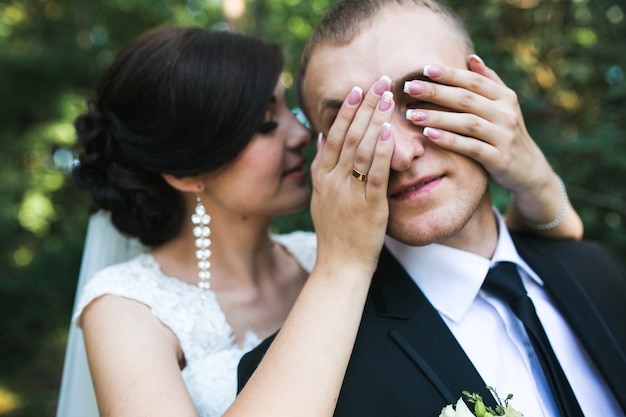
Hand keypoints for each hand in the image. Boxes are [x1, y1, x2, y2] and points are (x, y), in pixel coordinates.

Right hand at [310, 76, 394, 273]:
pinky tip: (388, 133)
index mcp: (322, 177)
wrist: (340, 265)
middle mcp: (333, 181)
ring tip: (387, 98)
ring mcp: (349, 194)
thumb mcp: (319, 197)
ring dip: (374, 121)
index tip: (357, 88)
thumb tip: (323, 137)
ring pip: (361, 150)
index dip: (346, 110)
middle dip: (364, 106)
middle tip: (379, 81)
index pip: (334, 135)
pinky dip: (381, 152)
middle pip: (348, 136)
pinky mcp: (369, 207)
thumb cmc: (335, 232)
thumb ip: (320, 166)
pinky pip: (375, 175)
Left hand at [403, 56, 581, 237]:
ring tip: (411, 114)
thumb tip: (471, 57)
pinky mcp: (499, 159)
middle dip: (436, 92)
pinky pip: (471, 147)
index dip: (450, 74)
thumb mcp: (504, 107)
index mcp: (506, 98)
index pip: (474, 81)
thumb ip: (489, 82)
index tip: (425, 69)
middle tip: (409, 88)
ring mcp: (504, 137)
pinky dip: (449, 140)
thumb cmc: (507, 135)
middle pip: (466, 99)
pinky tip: (429, 136)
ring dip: (437, 117)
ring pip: (467, 123)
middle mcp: (506, 114)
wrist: (529, 171)